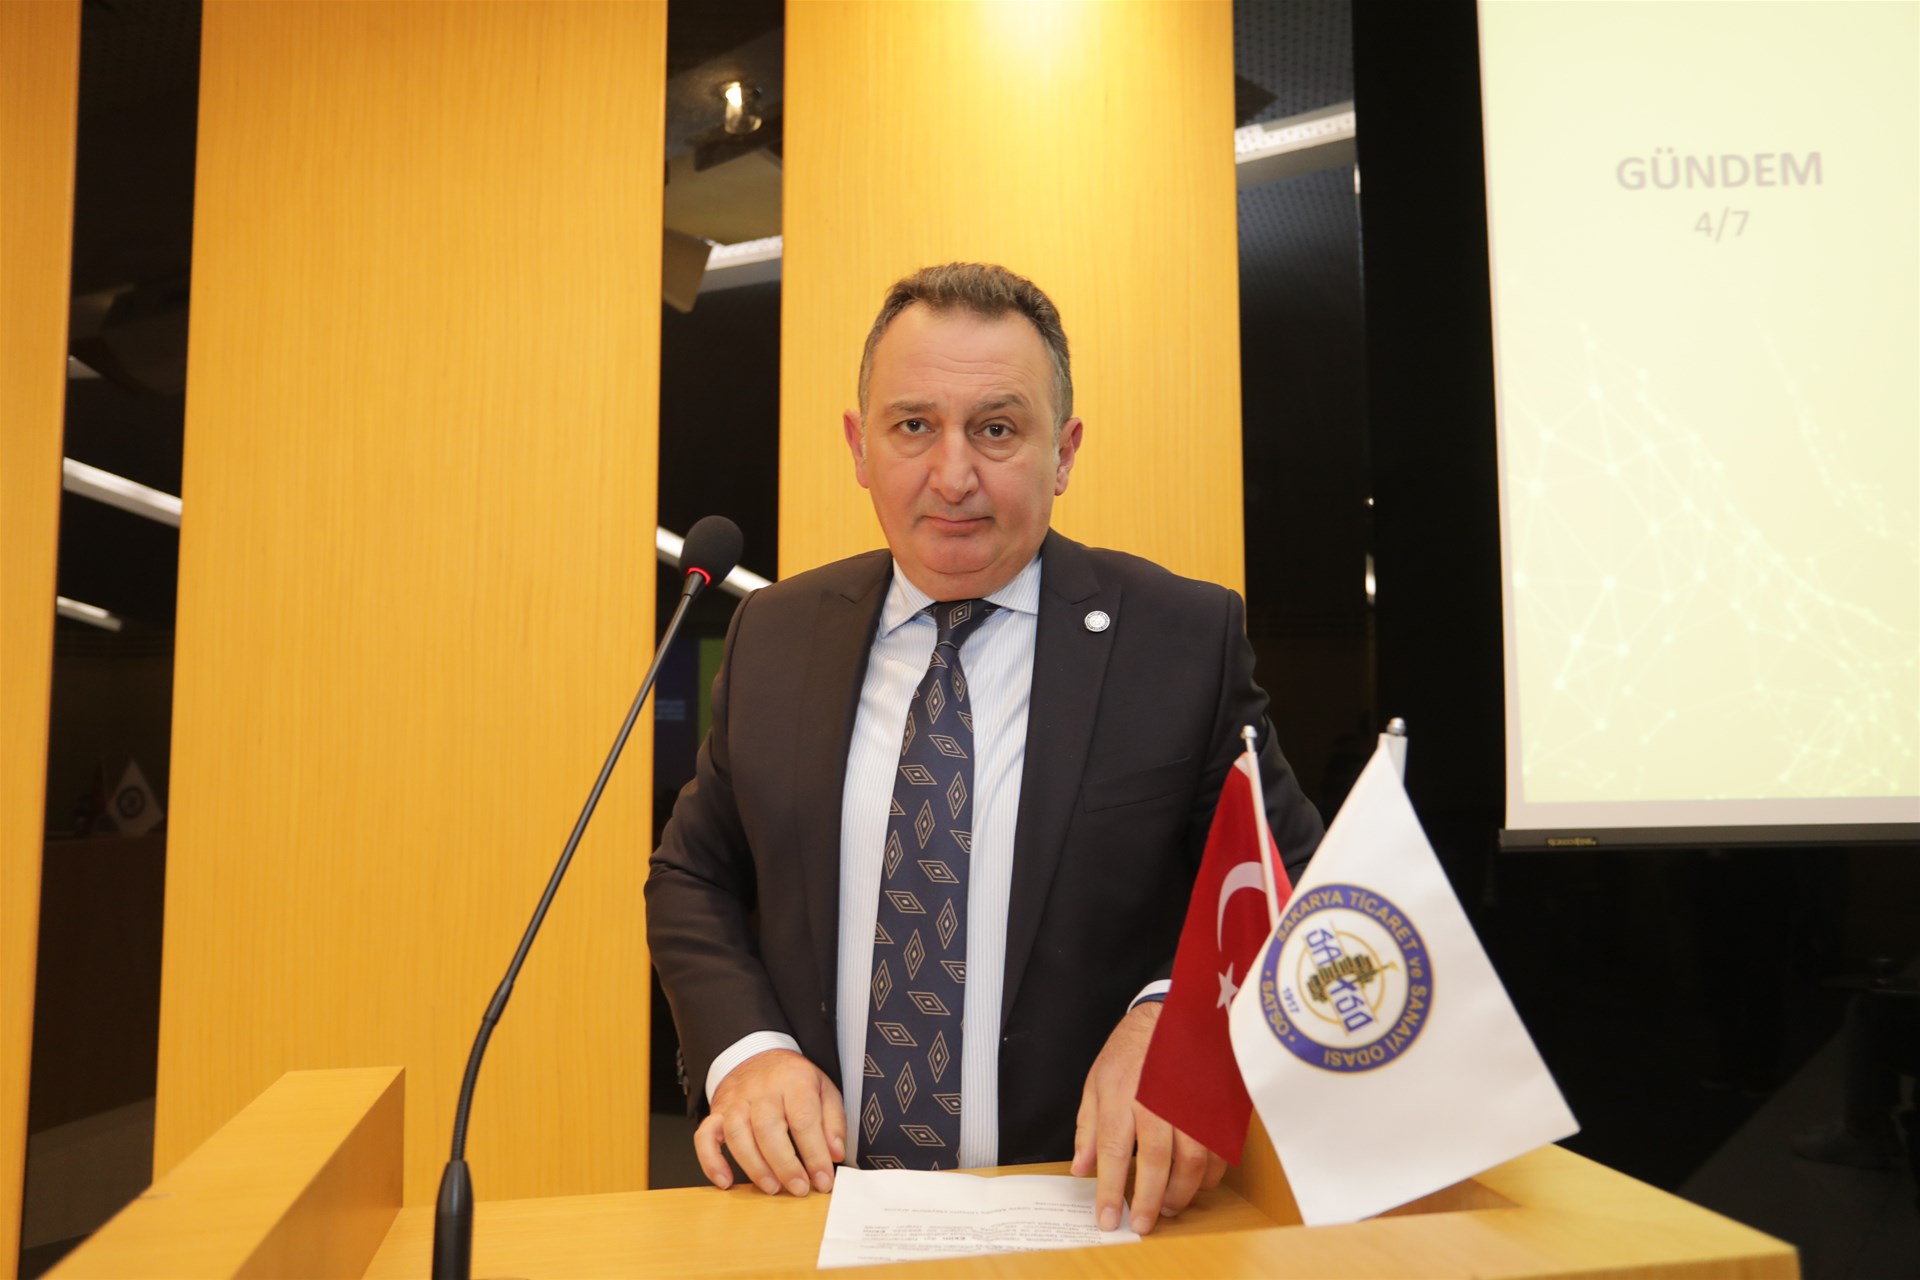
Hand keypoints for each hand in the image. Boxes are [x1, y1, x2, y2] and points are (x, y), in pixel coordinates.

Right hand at [695, 1049, 846, 1196]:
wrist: (758, 1057)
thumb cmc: (793, 1080)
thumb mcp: (824, 1089)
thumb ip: (833, 1122)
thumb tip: (835, 1153)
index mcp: (793, 1082)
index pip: (803, 1120)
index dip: (814, 1155)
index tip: (823, 1180)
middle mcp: (761, 1090)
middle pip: (768, 1129)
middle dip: (785, 1165)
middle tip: (799, 1188)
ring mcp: (735, 1101)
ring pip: (737, 1135)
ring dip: (754, 1167)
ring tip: (772, 1188)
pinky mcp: (717, 1112)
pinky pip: (705, 1137)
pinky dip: (711, 1161)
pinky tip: (724, 1182)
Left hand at [1071, 1001, 1227, 1233]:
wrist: (1178, 1015)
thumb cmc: (1133, 1049)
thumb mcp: (1098, 1080)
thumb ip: (1089, 1127)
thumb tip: (1081, 1168)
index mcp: (1123, 1094)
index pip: (1114, 1153)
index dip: (1110, 1191)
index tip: (1107, 1219)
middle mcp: (1158, 1101)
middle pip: (1156, 1163)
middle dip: (1149, 1201)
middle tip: (1142, 1224)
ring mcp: (1191, 1104)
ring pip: (1192, 1162)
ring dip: (1181, 1193)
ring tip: (1168, 1207)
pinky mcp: (1216, 1106)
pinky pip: (1217, 1152)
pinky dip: (1207, 1176)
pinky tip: (1195, 1183)